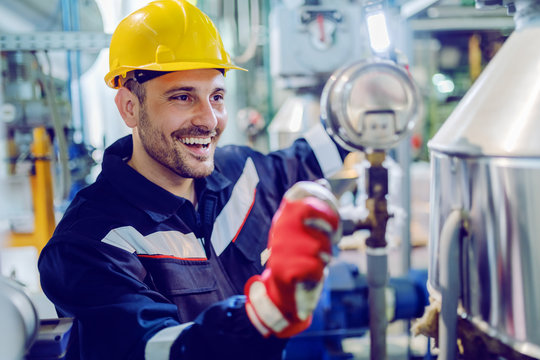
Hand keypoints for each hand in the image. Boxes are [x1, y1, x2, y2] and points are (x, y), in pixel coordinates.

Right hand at [245, 181, 339, 337]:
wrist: (281, 289)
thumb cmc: (297, 255)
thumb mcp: (303, 230)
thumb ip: (312, 208)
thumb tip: (322, 182)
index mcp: (284, 217)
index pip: (302, 201)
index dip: (323, 208)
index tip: (333, 220)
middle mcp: (279, 230)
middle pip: (314, 223)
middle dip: (328, 232)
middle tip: (331, 240)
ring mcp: (280, 249)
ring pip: (318, 246)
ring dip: (324, 256)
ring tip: (317, 260)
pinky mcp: (283, 269)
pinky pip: (314, 266)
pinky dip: (318, 272)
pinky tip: (310, 274)